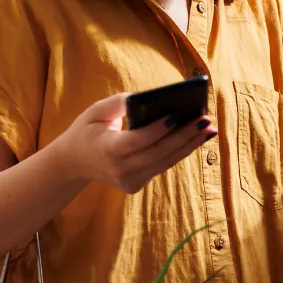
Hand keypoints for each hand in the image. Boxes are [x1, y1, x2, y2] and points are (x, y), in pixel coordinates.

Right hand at [54, 94, 216, 193]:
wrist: (72, 164)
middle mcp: (119, 169)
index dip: (157, 130)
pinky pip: (163, 165)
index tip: (175, 115)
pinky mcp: (136, 185)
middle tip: (205, 120)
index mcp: (106, 150)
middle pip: (159, 153)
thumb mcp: (94, 112)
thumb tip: (146, 98)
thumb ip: (118, 103)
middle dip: (184, 136)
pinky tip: (198, 138)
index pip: (137, 141)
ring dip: (190, 144)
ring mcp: (129, 181)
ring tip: (209, 128)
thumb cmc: (86, 131)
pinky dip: (181, 151)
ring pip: (166, 162)